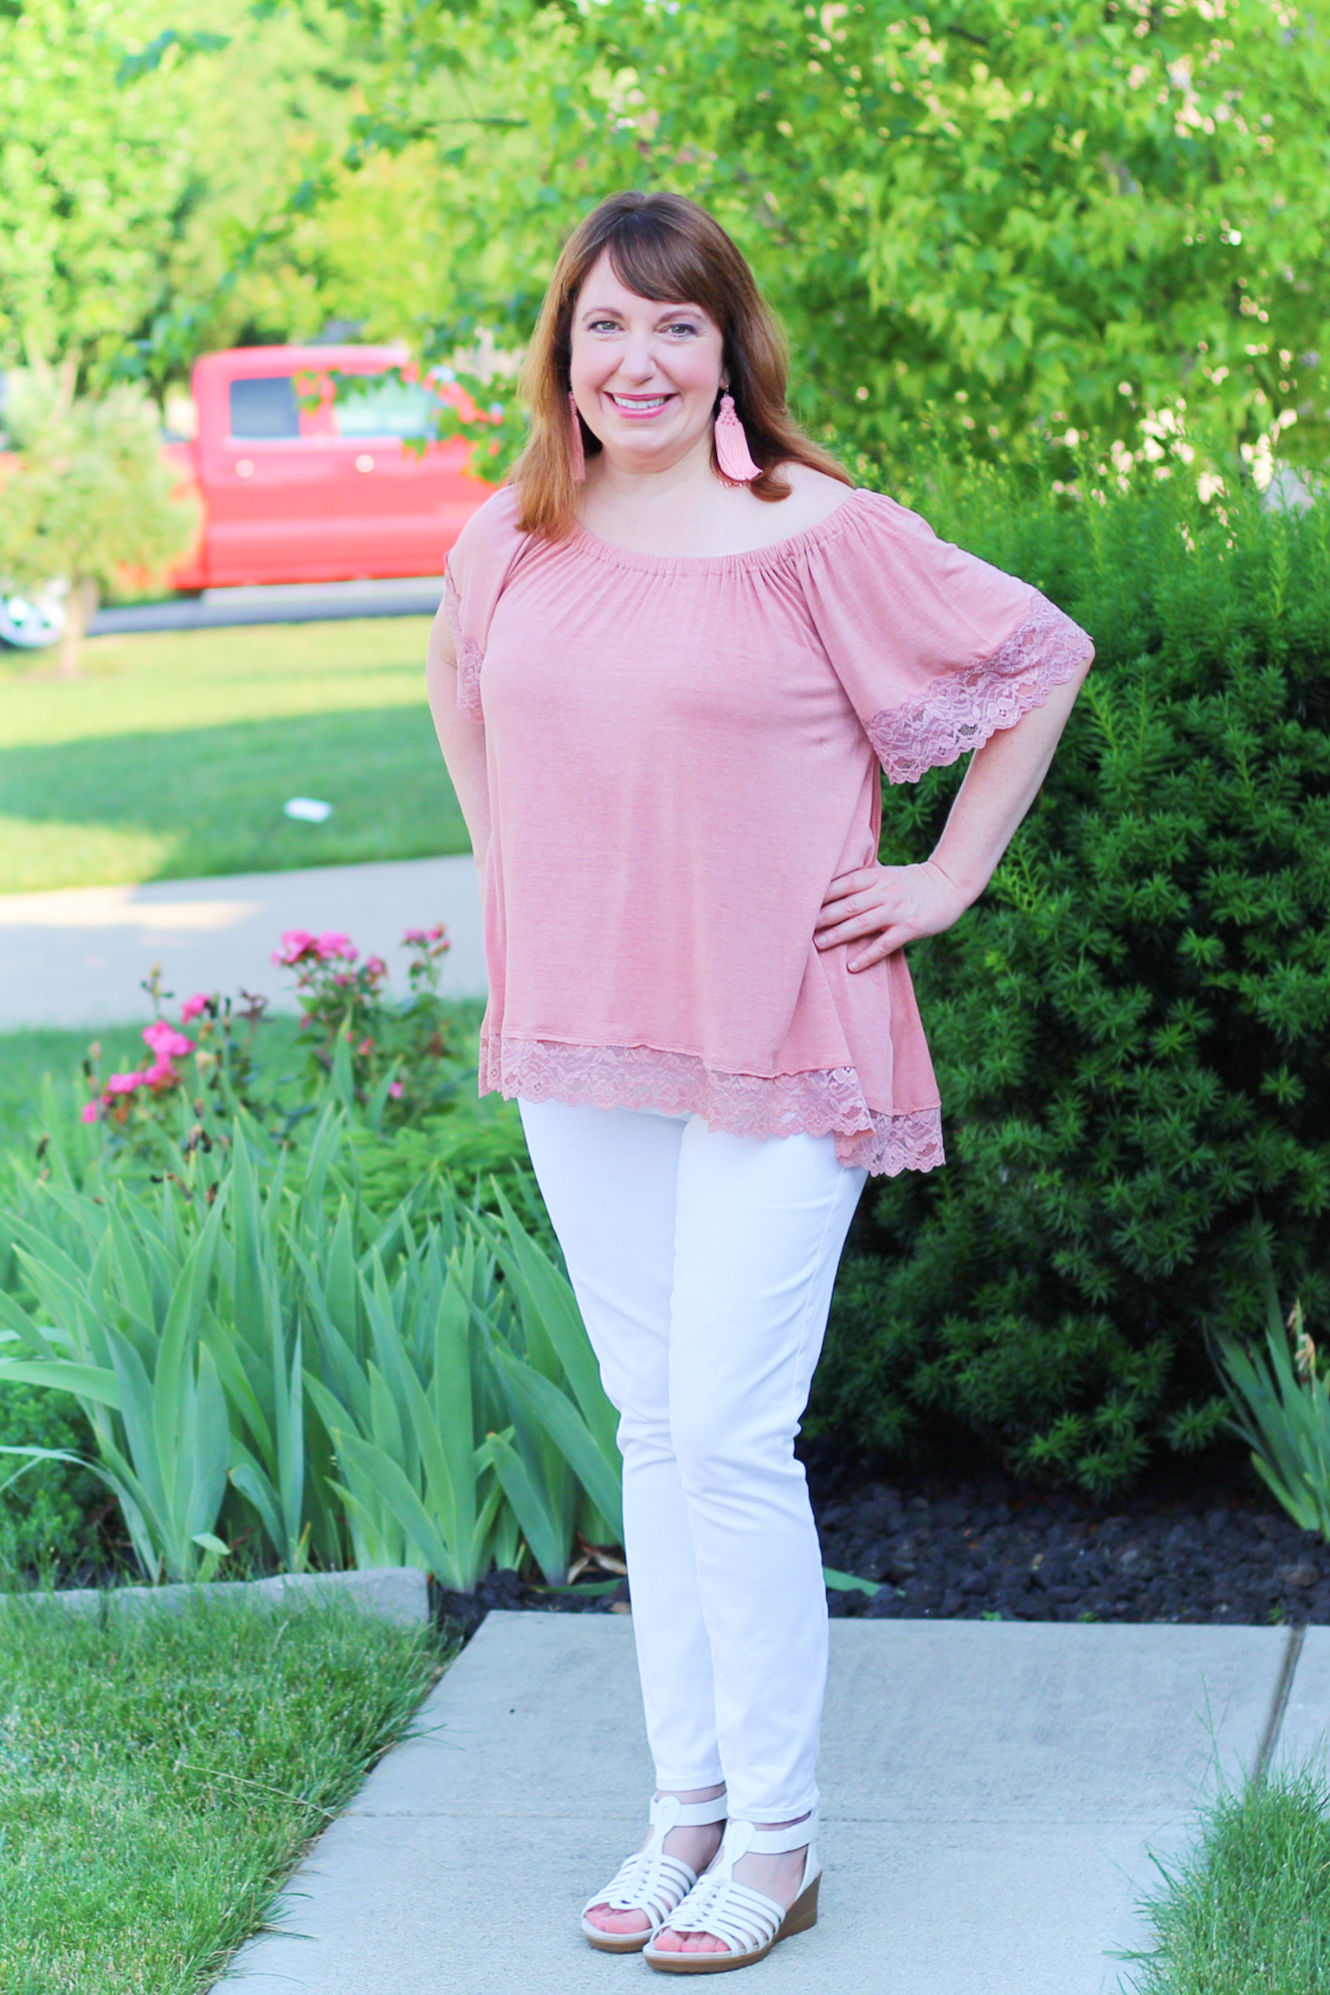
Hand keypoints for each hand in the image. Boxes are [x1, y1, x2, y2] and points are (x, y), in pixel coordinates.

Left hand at [813, 859, 970, 971]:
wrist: (949, 885)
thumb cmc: (911, 882)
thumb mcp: (887, 873)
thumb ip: (863, 879)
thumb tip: (829, 884)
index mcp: (876, 876)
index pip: (843, 884)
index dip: (821, 894)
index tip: (800, 904)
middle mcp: (884, 892)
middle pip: (847, 905)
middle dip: (823, 917)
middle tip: (799, 928)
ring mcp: (897, 910)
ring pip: (862, 923)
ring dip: (838, 935)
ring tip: (818, 945)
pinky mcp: (910, 928)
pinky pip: (885, 944)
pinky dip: (868, 956)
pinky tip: (852, 966)